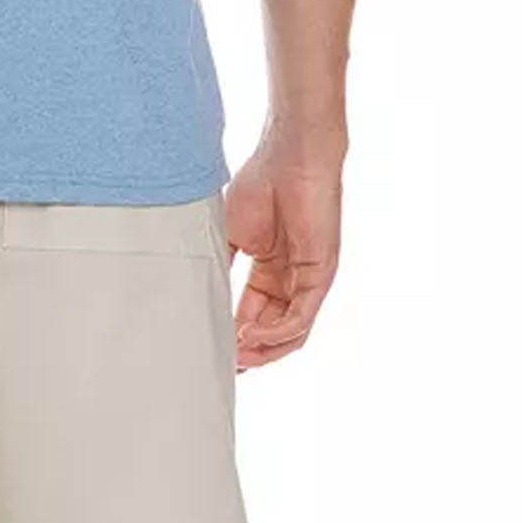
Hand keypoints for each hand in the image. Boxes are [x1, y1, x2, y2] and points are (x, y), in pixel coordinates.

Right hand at [223, 134, 343, 369]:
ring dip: (263, 350)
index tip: (212, 353)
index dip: (234, 337)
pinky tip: (251, 334)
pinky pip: (300, 317)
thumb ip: (221, 265)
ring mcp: (307, 281)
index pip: (252, 315)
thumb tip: (200, 297)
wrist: (289, 157)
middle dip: (248, 352)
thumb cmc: (261, 184)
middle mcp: (290, 281)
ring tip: (236, 357)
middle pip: (272, 332)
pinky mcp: (321, 276)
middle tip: (223, 365)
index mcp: (269, 271)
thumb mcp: (229, 233)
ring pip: (289, 333)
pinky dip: (276, 332)